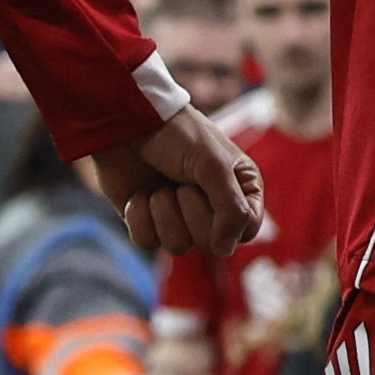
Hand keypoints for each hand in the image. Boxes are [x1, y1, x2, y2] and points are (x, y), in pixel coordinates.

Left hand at [88, 103, 262, 256]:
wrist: (128, 124)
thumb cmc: (178, 135)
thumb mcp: (213, 165)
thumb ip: (231, 210)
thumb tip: (225, 251)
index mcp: (239, 188)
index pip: (247, 230)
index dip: (230, 223)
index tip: (213, 197)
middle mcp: (212, 207)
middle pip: (211, 243)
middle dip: (191, 211)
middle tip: (182, 181)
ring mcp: (179, 217)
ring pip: (178, 246)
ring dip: (164, 212)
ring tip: (160, 186)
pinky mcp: (149, 222)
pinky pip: (147, 242)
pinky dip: (140, 216)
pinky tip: (139, 194)